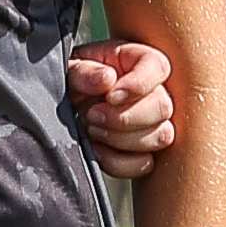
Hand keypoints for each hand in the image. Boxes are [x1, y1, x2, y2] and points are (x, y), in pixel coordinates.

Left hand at [69, 39, 174, 181]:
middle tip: (92, 115)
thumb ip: (84, 71)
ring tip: (92, 129)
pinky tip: (97, 150)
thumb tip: (107, 79)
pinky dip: (118, 162)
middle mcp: (154, 92)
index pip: (158, 67)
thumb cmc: (72, 81)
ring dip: (121, 139)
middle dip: (124, 118)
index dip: (138, 84)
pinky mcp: (143, 152)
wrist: (62, 107)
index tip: (110, 96)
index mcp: (139, 62)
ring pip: (160, 137)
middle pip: (163, 108)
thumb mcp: (70, 68)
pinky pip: (145, 164)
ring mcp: (153, 124)